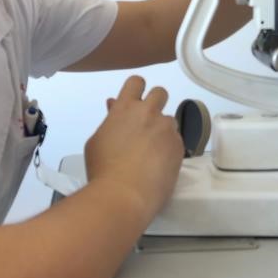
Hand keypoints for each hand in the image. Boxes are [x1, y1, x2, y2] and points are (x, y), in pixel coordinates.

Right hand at [84, 76, 183, 223]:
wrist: (124, 195)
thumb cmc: (102, 169)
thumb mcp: (97, 141)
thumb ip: (110, 120)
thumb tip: (115, 108)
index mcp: (125, 108)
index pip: (136, 82)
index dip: (136, 90)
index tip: (134, 102)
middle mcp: (149, 113)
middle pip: (160, 93)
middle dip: (155, 104)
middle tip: (146, 124)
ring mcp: (166, 129)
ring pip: (169, 120)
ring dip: (162, 130)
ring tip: (152, 153)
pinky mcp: (179, 146)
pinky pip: (176, 140)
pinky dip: (169, 149)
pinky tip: (159, 165)